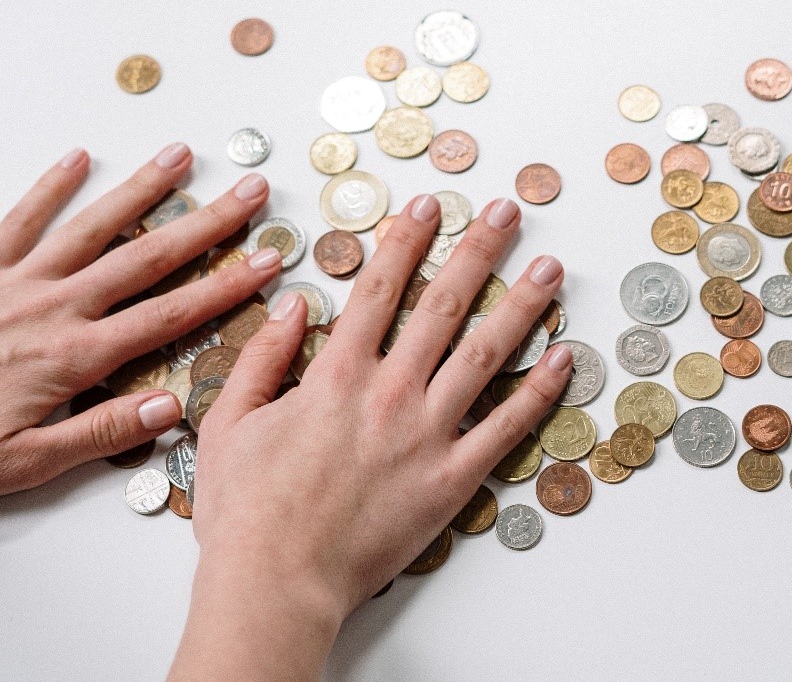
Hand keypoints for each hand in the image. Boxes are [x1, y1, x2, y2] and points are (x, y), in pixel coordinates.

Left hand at [0, 143, 283, 501]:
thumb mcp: (27, 462)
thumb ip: (101, 433)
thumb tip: (169, 408)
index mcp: (76, 356)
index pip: (170, 316)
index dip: (227, 286)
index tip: (269, 260)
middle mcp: (58, 307)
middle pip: (149, 257)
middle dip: (208, 223)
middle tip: (252, 192)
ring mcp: (20, 281)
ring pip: (95, 226)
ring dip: (143, 189)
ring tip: (181, 156)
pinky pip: (22, 219)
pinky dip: (51, 185)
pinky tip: (78, 157)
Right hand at [169, 193, 570, 681]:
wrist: (276, 585)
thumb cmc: (248, 513)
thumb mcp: (229, 423)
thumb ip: (262, 357)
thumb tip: (292, 304)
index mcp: (337, 375)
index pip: (381, 287)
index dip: (407, 239)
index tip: (429, 205)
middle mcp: (390, 393)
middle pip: (445, 304)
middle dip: (479, 250)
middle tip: (506, 212)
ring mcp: (428, 435)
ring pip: (487, 354)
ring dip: (524, 305)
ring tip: (551, 269)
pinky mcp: (453, 479)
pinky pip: (508, 427)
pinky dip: (540, 391)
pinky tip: (563, 359)